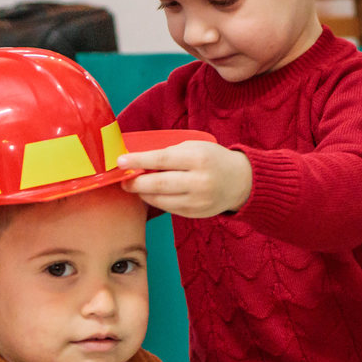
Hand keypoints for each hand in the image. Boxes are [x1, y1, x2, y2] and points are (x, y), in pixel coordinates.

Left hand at [118, 141, 251, 218]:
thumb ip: (169, 153)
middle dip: (136, 183)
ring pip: (161, 200)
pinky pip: (168, 208)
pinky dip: (156, 201)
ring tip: (135, 186)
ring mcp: (198, 200)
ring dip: (143, 193)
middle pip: (159, 184)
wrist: (240, 182)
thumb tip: (138, 162)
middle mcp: (199, 181)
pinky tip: (151, 194)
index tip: (120, 161)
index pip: (162, 159)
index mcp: (198, 159)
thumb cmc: (212, 160)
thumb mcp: (194, 148)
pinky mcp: (196, 214)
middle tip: (123, 180)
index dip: (138, 161)